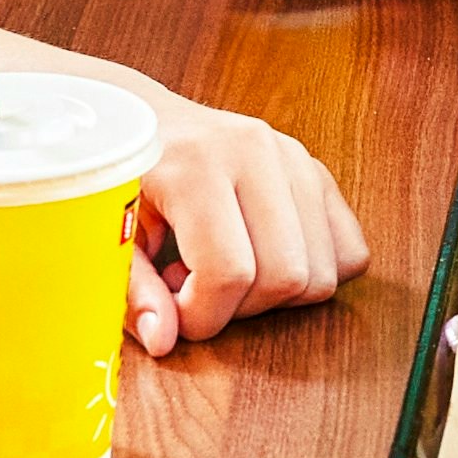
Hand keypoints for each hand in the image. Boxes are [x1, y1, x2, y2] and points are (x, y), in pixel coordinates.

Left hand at [124, 96, 366, 352]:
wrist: (140, 118)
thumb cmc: (122, 180)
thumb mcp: (107, 234)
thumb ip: (132, 291)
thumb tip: (164, 339)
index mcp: (197, 165)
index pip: (229, 273)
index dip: (203, 317)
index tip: (175, 314)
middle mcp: (255, 152)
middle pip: (286, 276)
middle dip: (242, 310)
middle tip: (200, 292)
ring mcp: (294, 157)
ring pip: (324, 271)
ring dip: (277, 296)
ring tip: (229, 272)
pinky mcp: (316, 171)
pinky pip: (350, 251)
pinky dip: (314, 274)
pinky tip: (264, 261)